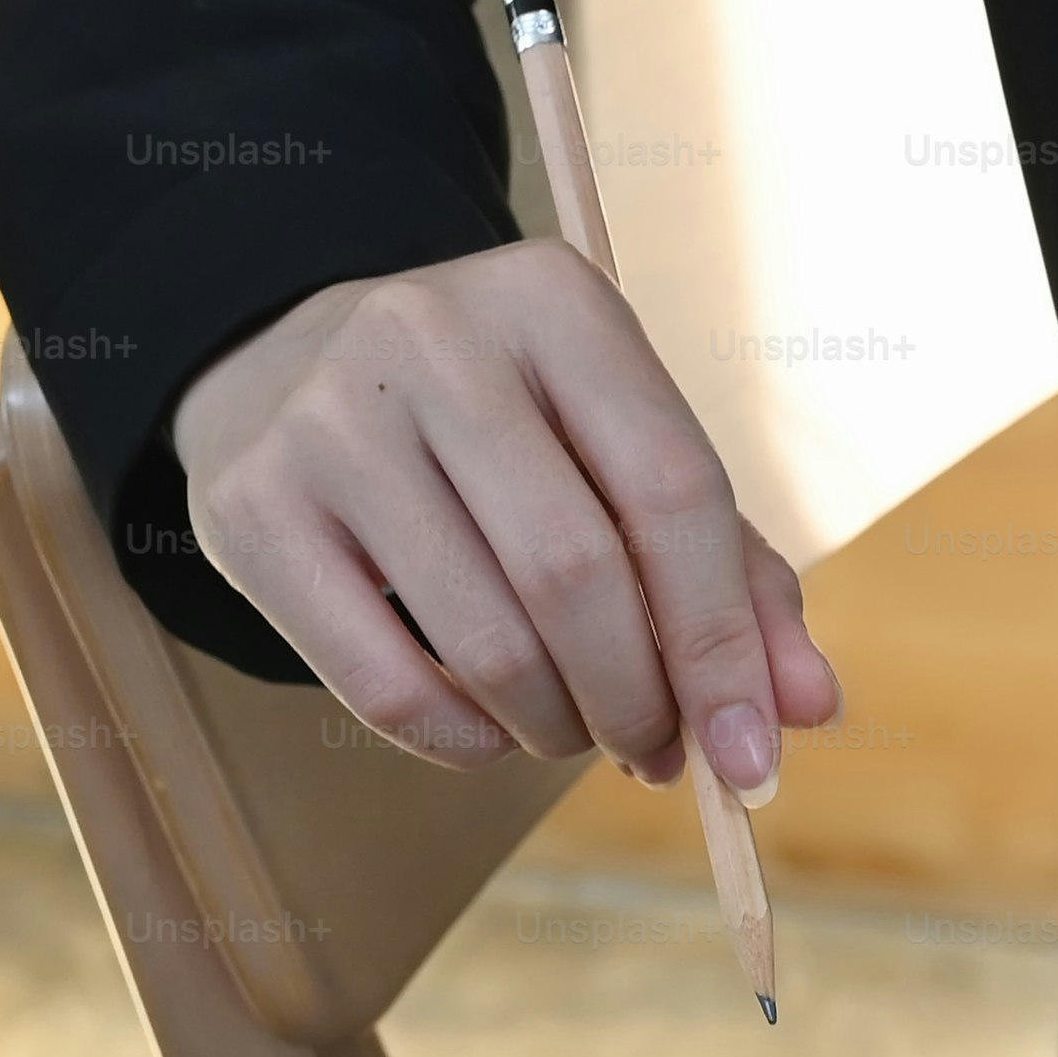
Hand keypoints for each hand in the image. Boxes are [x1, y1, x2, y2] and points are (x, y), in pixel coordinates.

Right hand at [167, 239, 837, 785]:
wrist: (290, 360)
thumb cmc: (509, 425)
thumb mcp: (624, 447)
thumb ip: (735, 571)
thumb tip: (809, 707)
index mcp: (557, 303)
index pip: (674, 494)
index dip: (724, 642)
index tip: (753, 751)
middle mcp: (431, 340)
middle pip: (575, 573)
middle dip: (638, 697)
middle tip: (659, 753)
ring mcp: (325, 420)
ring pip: (483, 639)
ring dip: (557, 726)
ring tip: (579, 733)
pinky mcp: (249, 508)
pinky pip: (379, 679)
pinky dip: (461, 740)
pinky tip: (493, 732)